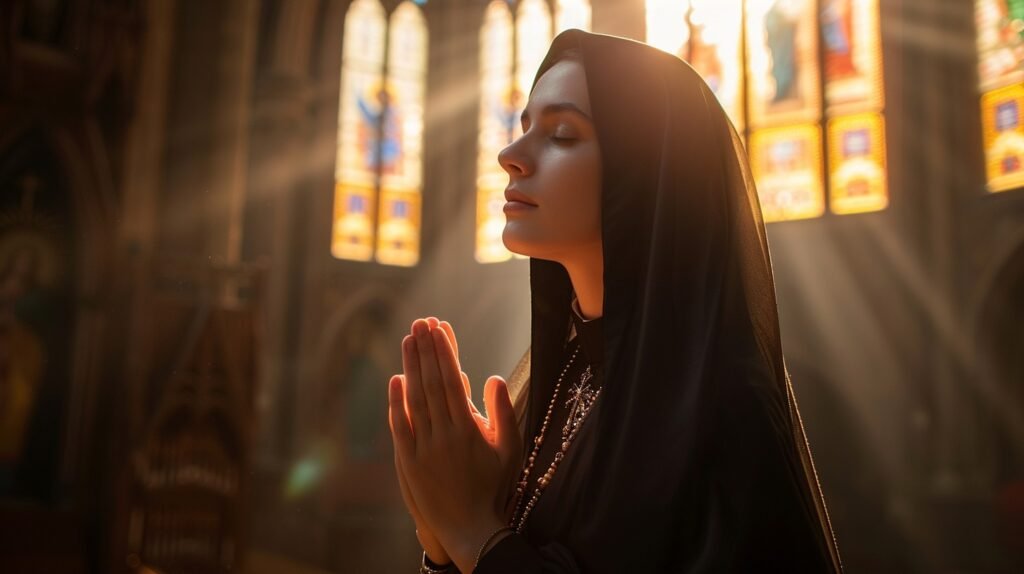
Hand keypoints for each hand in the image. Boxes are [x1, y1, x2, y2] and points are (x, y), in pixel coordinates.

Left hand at [389, 318, 480, 564]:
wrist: (471, 527)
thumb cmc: (493, 487)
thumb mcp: (508, 449)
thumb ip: (502, 412)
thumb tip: (493, 377)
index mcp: (468, 429)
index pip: (451, 380)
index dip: (443, 351)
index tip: (437, 328)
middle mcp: (443, 435)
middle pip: (431, 384)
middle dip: (425, 350)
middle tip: (420, 323)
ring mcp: (423, 449)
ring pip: (414, 400)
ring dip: (410, 367)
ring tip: (408, 340)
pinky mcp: (409, 462)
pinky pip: (400, 427)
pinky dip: (396, 402)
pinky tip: (395, 380)